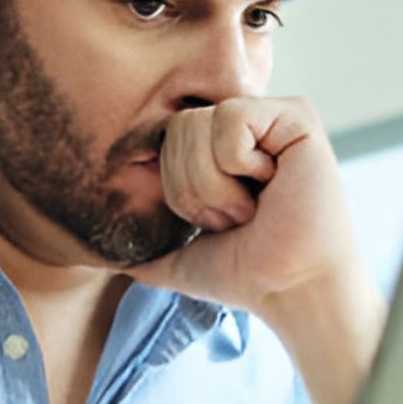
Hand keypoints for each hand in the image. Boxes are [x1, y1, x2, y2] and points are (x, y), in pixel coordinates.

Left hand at [129, 97, 384, 403]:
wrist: (290, 288)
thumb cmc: (247, 274)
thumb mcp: (182, 261)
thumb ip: (145, 254)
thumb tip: (105, 263)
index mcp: (221, 148)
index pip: (165, 137)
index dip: (179, 189)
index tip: (219, 221)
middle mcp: (247, 125)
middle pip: (178, 127)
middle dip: (197, 187)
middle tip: (239, 214)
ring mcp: (272, 116)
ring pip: (198, 123)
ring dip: (218, 183)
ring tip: (255, 204)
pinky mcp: (296, 115)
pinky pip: (231, 117)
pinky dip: (240, 163)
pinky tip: (272, 183)